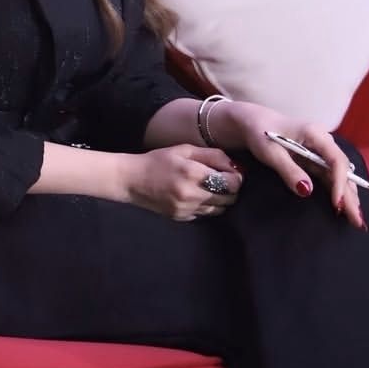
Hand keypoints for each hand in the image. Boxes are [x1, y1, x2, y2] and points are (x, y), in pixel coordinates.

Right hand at [122, 145, 242, 221]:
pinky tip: (198, 195)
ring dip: (221, 199)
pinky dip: (208, 206)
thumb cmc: (159, 160)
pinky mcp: (182, 217)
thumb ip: (213, 156)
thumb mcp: (185, 150)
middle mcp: (192, 194)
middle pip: (229, 198)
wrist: (132, 180)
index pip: (232, 183)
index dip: (236, 177)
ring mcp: (187, 209)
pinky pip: (206, 214)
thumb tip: (236, 166)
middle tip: (223, 180)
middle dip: (231, 189)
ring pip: (220, 209)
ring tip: (210, 188)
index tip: (231, 172)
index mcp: (193, 173)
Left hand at [209, 100, 364, 229]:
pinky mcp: (315, 160)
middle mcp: (323, 142)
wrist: (253, 123)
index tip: (337, 203)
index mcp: (315, 134)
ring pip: (339, 176)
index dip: (340, 182)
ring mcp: (320, 151)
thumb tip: (307, 190)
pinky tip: (343, 206)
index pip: (336, 160)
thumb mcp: (270, 152)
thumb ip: (288, 170)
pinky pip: (330, 177)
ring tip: (356, 219)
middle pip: (342, 170)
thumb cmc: (260, 133)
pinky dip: (337, 191)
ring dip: (347, 196)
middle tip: (357, 220)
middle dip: (350, 195)